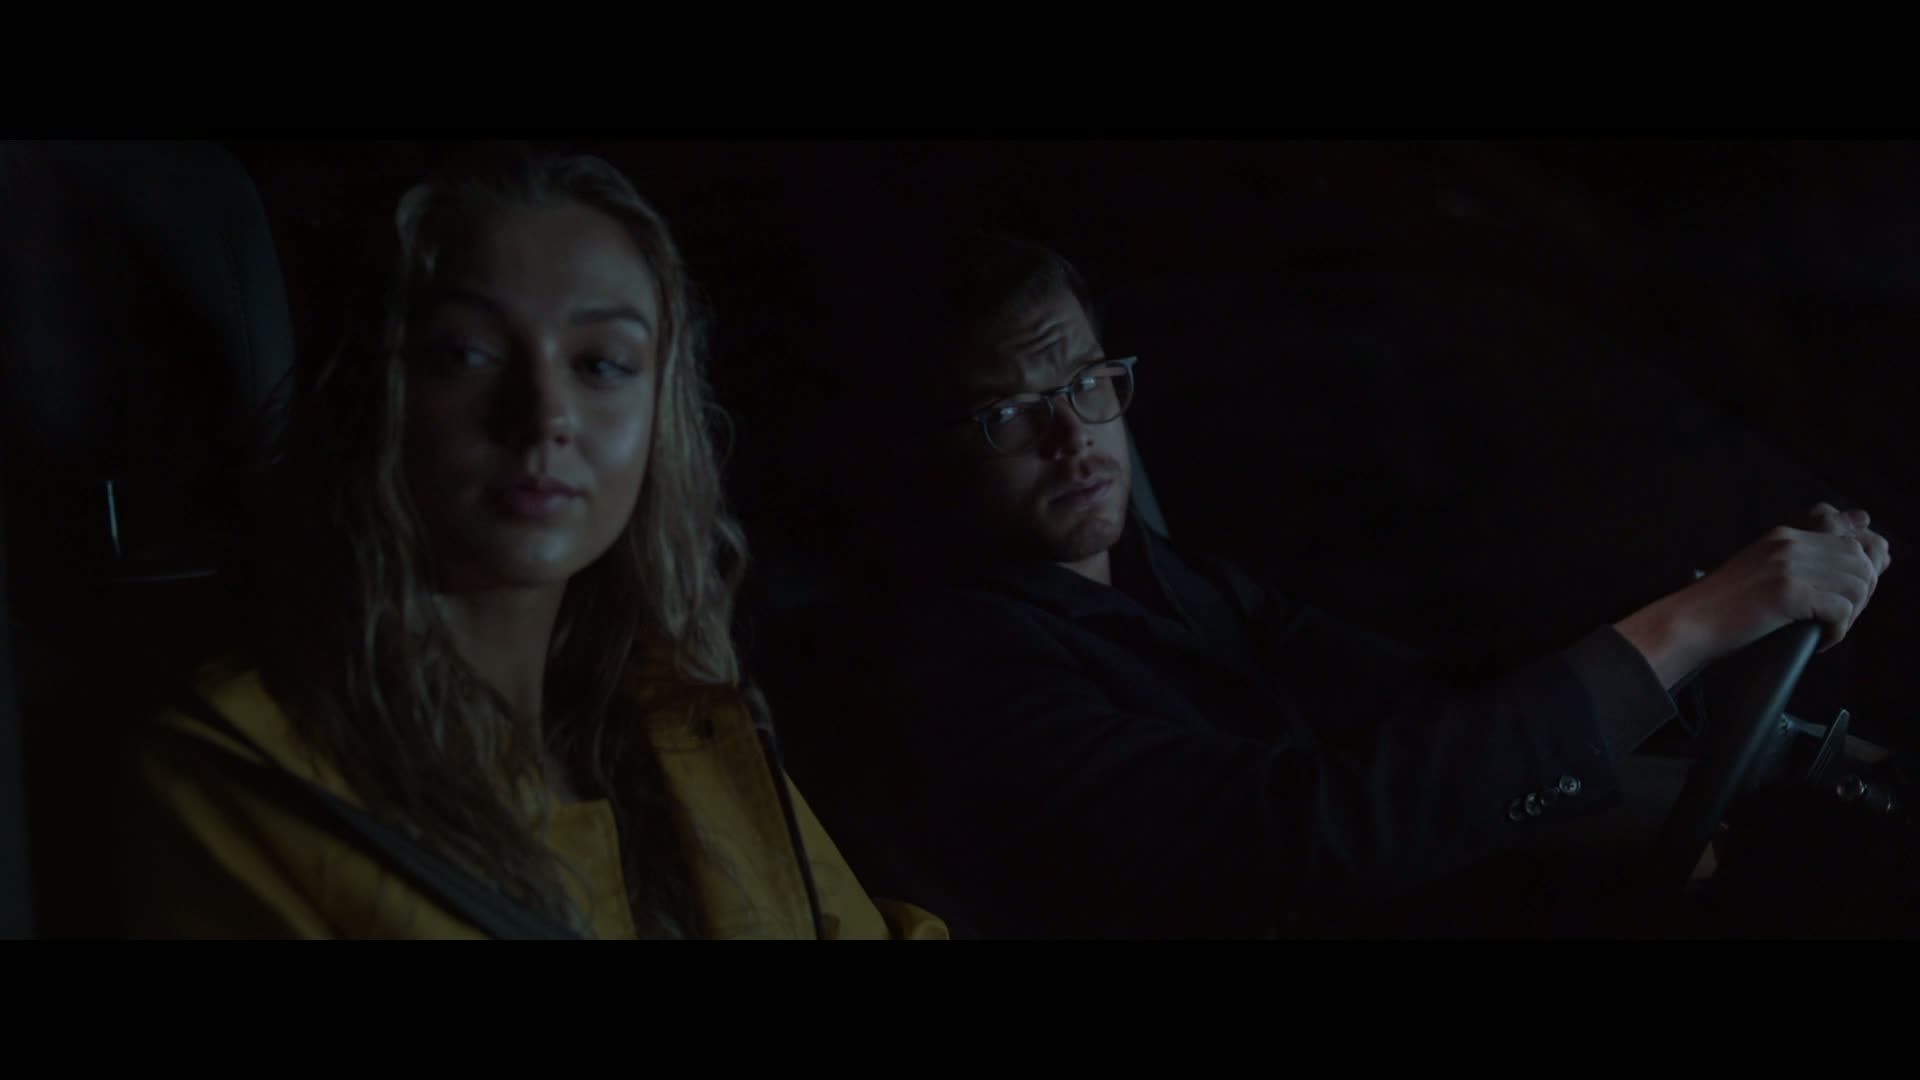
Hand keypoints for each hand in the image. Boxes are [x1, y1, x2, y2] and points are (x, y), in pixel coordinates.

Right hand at [1616, 503, 1891, 686]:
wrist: (1690, 623)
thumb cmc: (1724, 604)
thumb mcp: (1763, 566)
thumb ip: (1805, 551)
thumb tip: (1860, 520)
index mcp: (1785, 534)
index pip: (1854, 534)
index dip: (1867, 564)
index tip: (1854, 589)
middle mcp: (1790, 543)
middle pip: (1862, 561)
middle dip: (1861, 594)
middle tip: (1837, 616)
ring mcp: (1789, 566)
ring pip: (1857, 585)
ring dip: (1850, 614)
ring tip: (1826, 628)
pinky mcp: (1788, 593)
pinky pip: (1841, 611)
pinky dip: (1836, 631)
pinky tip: (1818, 639)